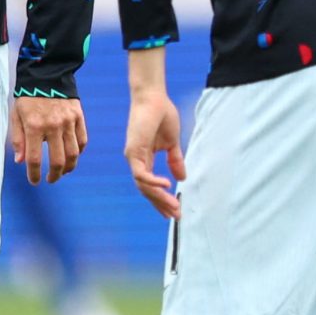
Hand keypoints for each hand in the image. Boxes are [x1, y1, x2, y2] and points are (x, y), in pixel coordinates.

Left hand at [10, 95, 86, 182]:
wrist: (47, 75)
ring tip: (62, 172)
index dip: (34, 174)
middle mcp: (53, 126)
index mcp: (34, 126)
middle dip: (54, 175)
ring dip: (68, 167)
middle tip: (51, 179)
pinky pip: (82, 141)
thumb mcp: (16, 116)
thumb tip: (20, 161)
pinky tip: (72, 156)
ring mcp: (68, 122)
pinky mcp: (78, 117)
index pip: (35, 159)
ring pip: (73, 154)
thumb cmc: (28, 97)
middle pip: (58, 160)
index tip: (34, 181)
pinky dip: (78, 152)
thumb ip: (18, 139)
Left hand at [124, 89, 185, 218]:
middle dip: (162, 204)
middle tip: (176, 216)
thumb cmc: (161, 116)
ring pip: (144, 186)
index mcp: (145, 159)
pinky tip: (167, 186)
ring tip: (174, 207)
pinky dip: (153, 181)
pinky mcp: (134, 151)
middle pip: (146, 190)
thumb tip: (182, 178)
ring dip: (160, 198)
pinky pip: (141, 173)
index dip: (161, 199)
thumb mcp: (172, 143)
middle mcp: (137, 160)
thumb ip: (175, 161)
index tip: (174, 211)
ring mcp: (133, 156)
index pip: (151, 185)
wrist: (153, 98)